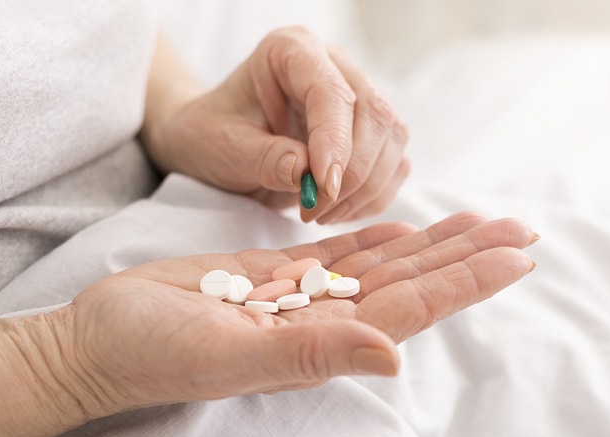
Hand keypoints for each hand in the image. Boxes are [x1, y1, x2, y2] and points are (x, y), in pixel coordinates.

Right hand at [52, 213, 535, 419]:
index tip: (517, 256)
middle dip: (468, 255)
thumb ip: (314, 353)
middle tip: (520, 230)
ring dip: (434, 243)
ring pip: (384, 265)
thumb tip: (393, 357)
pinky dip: (376, 240)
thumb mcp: (231, 355)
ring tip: (479, 223)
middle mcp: (325, 319)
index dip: (468, 280)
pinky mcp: (274, 276)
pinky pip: (339, 256)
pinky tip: (404, 231)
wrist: (102, 341)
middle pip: (414, 281)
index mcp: (325, 340)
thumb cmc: (154, 353)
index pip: (415, 305)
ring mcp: (303, 297)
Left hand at [147, 27, 409, 222]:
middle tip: (316, 210)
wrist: (219, 144)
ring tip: (320, 213)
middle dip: (354, 172)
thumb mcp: (222, 148)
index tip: (323, 186)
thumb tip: (307, 171)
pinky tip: (337, 210)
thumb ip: (263, 158)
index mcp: (292, 51)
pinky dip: (373, 196)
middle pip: (376, 113)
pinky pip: (395, 165)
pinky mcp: (373, 132)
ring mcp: (360, 96)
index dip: (335, 140)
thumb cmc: (214, 135)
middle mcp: (335, 65)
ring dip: (366, 188)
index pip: (332, 91)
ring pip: (394, 139)